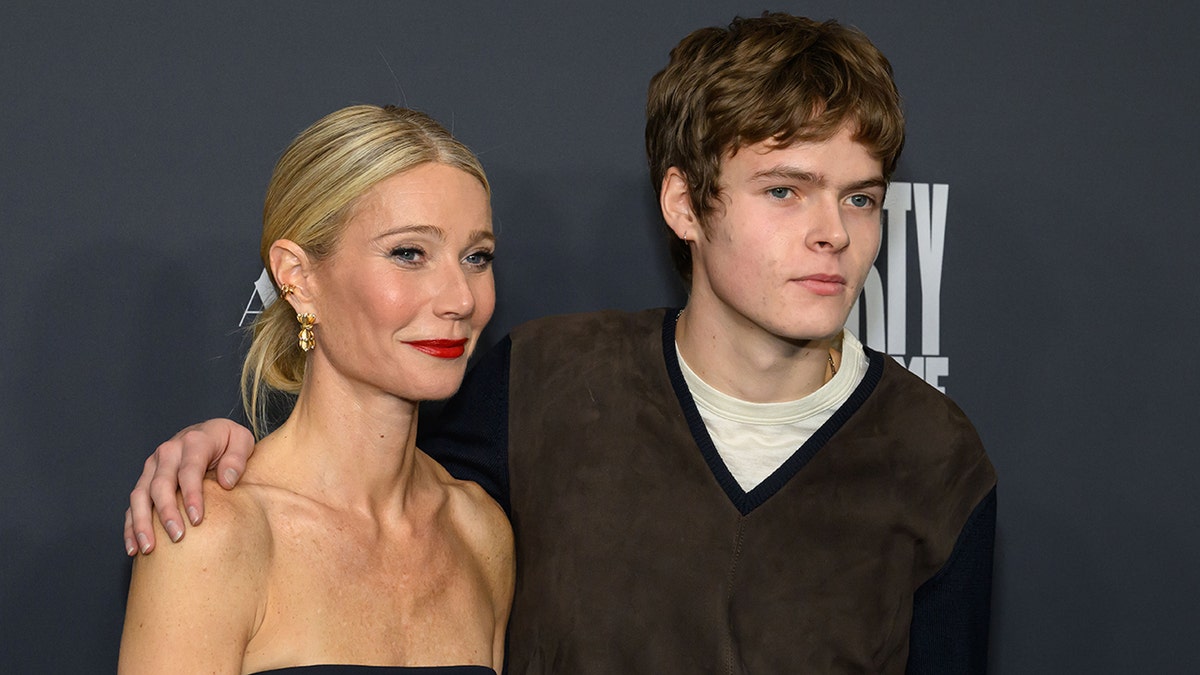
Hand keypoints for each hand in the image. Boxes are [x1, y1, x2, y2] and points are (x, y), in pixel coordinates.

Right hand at [124, 418, 254, 554]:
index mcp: (194, 441)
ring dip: (142, 523)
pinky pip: (133, 504)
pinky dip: (130, 527)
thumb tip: (226, 481)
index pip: (189, 470)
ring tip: (149, 548)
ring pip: (140, 495)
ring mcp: (153, 466)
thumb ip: (237, 458)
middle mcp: (168, 452)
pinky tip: (134, 548)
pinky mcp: (145, 479)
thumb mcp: (242, 440)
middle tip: (177, 536)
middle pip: (161, 484)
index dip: (191, 495)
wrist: (209, 432)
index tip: (197, 519)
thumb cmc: (228, 441)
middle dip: (166, 512)